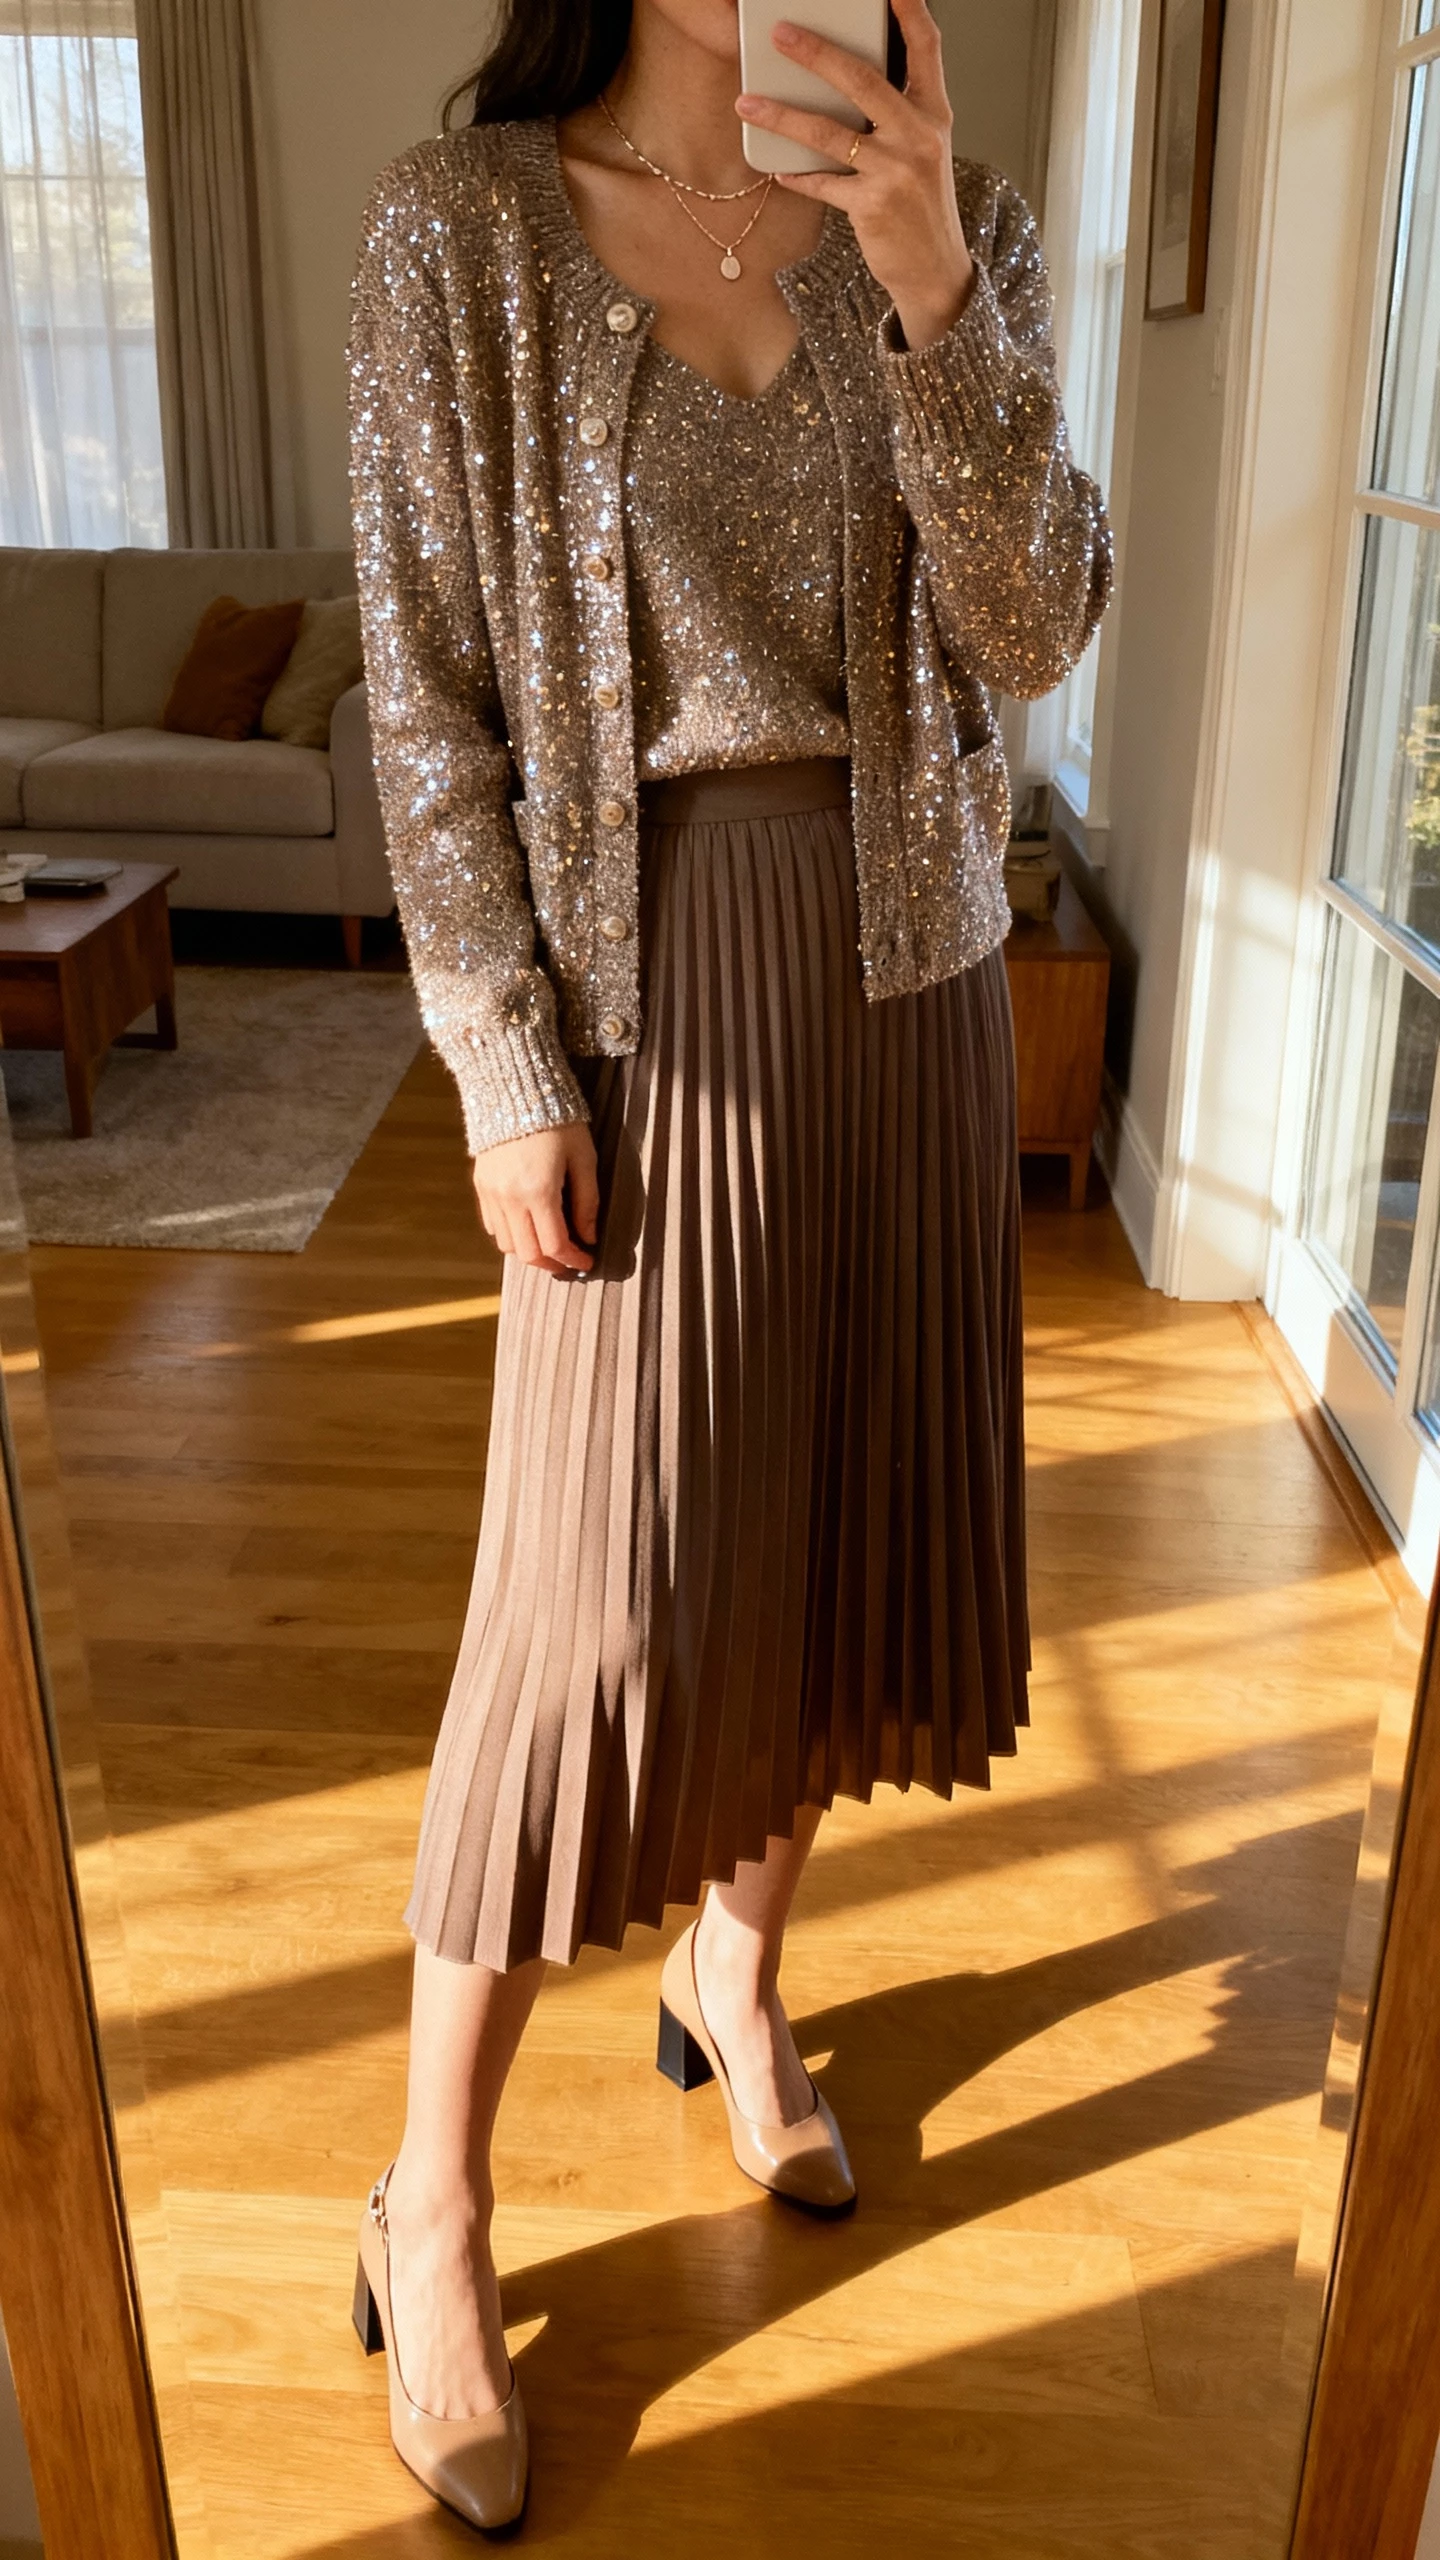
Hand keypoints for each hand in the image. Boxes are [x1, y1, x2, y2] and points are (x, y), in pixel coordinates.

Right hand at [472, 1122, 599, 1277]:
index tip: (587, 1262)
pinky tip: (528, 1225)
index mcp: (539, 1191)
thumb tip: (589, 1236)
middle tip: (569, 1260)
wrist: (516, 1088)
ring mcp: (491, 1193)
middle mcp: (510, 1198)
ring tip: (548, 1244)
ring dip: (529, 1251)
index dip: (574, 1260)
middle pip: (528, 1253)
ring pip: (507, 1244)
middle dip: (551, 1264)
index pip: (555, 1245)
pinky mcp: (481, 1185)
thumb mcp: (584, 1157)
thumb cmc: (558, 1120)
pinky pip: (492, 1224)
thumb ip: (587, 1201)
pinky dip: (511, 1234)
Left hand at [736, 0, 974, 351]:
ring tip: (748, 103)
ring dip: (783, 116)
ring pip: (830, 132)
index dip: (908, 11)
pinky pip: (823, 182)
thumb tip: (843, 83)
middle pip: (862, 80)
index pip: (926, 48)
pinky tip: (776, 167)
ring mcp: (896, 170)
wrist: (935, 268)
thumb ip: (895, 114)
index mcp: (935, 113)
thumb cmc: (922, 205)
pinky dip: (797, 175)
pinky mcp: (872, 205)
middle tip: (780, 34)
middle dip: (816, 53)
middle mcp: (919, 135)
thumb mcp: (922, 151)